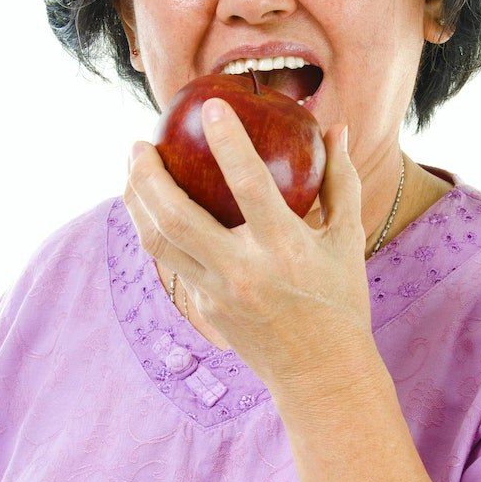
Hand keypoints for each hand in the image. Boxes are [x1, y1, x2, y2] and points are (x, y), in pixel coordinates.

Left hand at [124, 97, 375, 396]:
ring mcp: (217, 294)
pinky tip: (148, 204)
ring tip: (132, 168)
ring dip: (135, 200)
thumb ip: (340, 180)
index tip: (212, 106)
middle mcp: (244, 271)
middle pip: (176, 216)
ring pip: (157, 241)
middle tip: (138, 143)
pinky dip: (152, 227)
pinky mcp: (202, 308)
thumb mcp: (349, 239)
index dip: (229, 141)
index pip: (250, 184)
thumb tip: (337, 127)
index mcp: (286, 249)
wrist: (321, 375)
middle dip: (148, 175)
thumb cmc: (340, 300)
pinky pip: (169, 260)